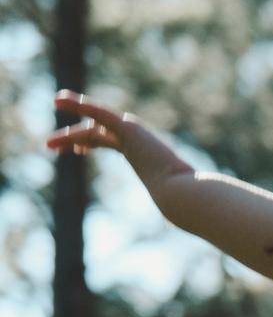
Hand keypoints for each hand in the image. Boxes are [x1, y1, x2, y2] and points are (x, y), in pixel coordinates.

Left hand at [45, 91, 196, 211]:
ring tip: (48, 144)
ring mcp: (131, 131)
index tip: (78, 150)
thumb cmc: (177, 196)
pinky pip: (97, 112)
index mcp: (140, 151)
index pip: (108, 141)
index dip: (89, 142)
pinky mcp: (128, 126)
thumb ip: (169, 200)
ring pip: (91, 128)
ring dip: (68, 134)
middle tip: (50, 146)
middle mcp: (134, 137)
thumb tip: (179, 215)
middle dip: (72, 138)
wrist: (178, 190)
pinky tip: (58, 100)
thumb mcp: (168, 196)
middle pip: (94, 133)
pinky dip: (77, 104)